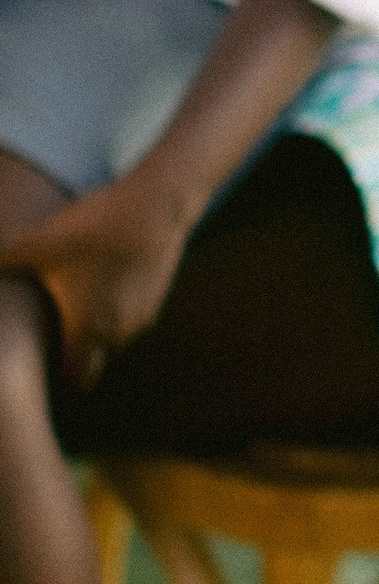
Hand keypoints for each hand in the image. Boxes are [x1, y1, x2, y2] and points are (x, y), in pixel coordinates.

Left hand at [0, 177, 187, 383]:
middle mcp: (120, 333)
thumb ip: (2, 259)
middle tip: (56, 327)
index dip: (60, 377)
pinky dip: (117, 308)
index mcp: (88, 330)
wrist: (158, 204)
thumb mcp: (40, 243)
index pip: (78, 380)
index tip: (46, 359)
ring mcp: (143, 317)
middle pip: (95, 361)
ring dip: (99, 328)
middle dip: (78, 352)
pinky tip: (102, 278)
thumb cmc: (97, 228)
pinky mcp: (157, 298)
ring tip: (79, 297)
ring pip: (114, 338)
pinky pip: (130, 318)